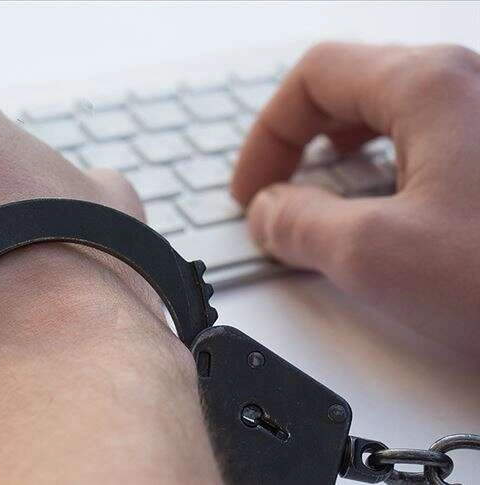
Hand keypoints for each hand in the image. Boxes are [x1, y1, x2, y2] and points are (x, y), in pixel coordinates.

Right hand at [232, 42, 479, 355]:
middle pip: (355, 88)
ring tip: (330, 201)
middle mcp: (470, 85)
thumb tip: (270, 213)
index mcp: (429, 85)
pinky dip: (393, 171)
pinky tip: (395, 214)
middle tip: (281, 194)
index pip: (314, 79)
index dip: (266, 137)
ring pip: (396, 115)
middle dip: (302, 143)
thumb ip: (298, 224)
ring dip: (347, 156)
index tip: (252, 192)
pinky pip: (437, 141)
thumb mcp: (375, 257)